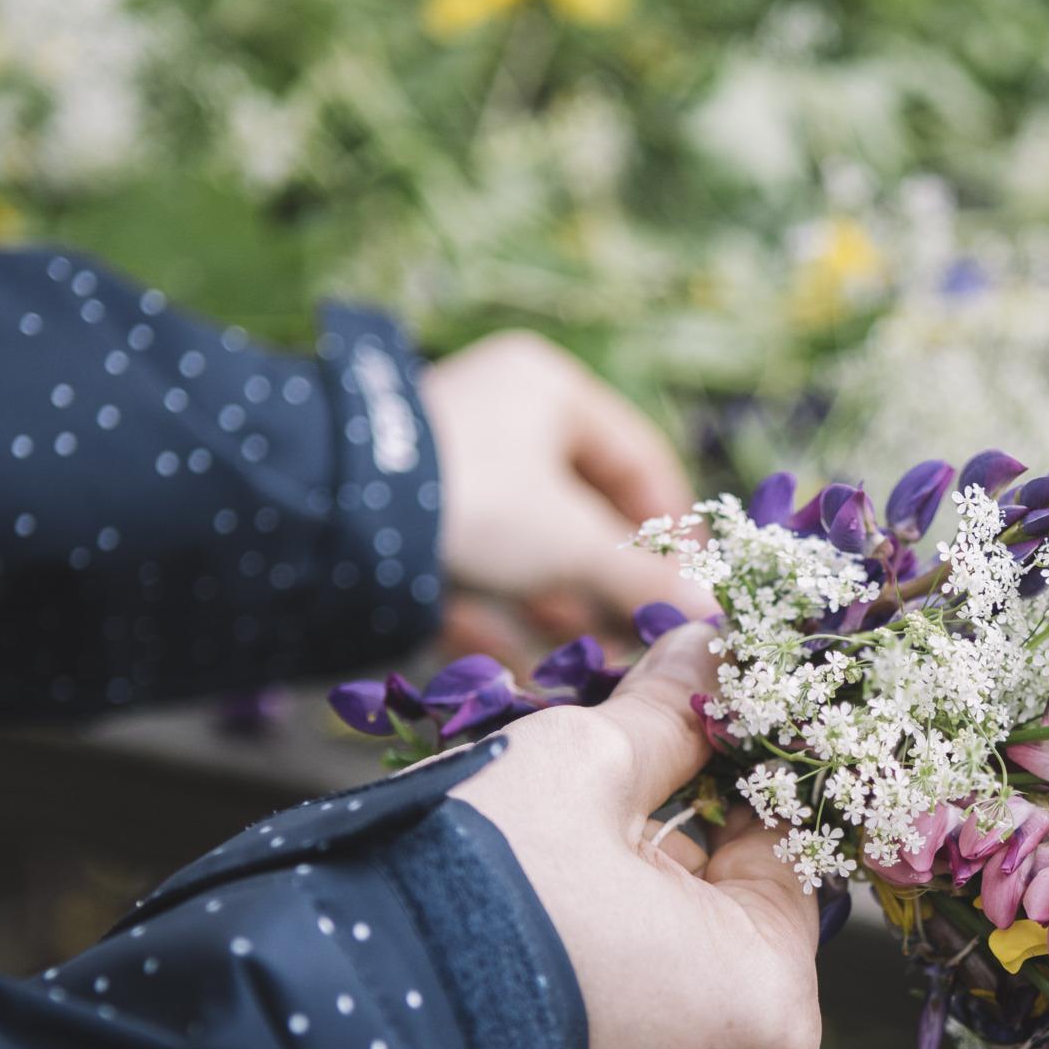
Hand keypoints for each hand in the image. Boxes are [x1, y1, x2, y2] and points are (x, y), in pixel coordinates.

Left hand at [420, 331, 711, 660]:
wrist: (334, 518)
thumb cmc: (477, 502)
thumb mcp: (573, 542)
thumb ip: (645, 579)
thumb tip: (714, 614)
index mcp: (548, 387)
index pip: (638, 457)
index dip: (672, 529)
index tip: (690, 587)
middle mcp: (496, 411)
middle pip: (578, 503)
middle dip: (608, 576)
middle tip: (637, 630)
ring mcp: (447, 462)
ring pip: (522, 540)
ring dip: (555, 600)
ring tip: (582, 653)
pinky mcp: (403, 514)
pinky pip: (468, 563)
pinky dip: (495, 611)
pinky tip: (514, 661)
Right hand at [451, 624, 821, 1048]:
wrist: (327, 1023)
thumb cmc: (475, 889)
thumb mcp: (581, 766)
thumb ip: (667, 711)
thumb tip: (711, 649)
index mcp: (769, 998)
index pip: (785, 846)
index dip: (739, 763)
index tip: (699, 708)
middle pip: (728, 910)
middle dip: (674, 831)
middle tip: (609, 763)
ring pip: (672, 963)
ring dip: (627, 891)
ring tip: (553, 831)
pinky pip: (623, 1018)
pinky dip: (592, 958)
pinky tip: (528, 903)